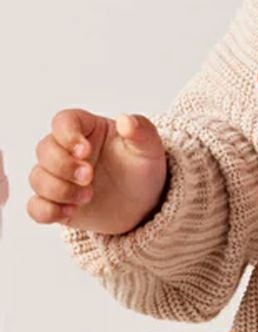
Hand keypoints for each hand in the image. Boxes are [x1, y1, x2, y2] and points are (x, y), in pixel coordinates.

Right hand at [27, 108, 168, 234]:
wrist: (143, 203)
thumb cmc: (143, 167)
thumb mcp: (149, 147)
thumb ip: (141, 131)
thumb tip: (125, 119)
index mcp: (89, 129)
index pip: (63, 121)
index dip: (67, 135)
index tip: (85, 151)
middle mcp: (68, 150)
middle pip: (44, 149)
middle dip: (63, 166)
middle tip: (89, 177)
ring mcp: (59, 176)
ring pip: (37, 177)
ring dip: (59, 189)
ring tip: (88, 196)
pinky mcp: (55, 202)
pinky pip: (34, 206)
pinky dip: (47, 211)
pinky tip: (71, 212)